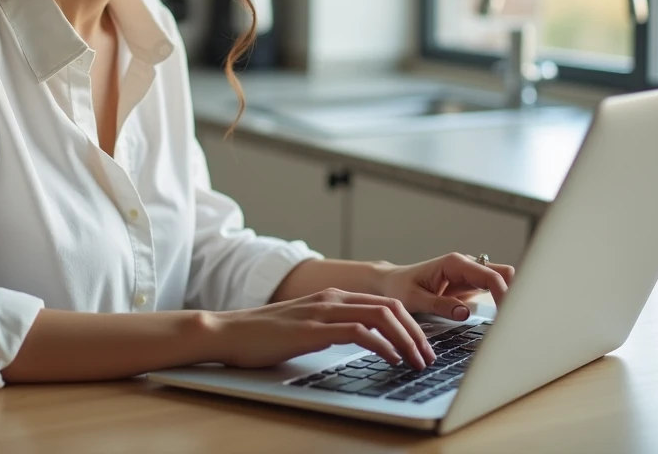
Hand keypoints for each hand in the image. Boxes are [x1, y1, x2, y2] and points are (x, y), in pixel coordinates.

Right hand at [205, 287, 436, 369]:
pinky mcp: (313, 329)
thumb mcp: (307, 327)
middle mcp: (333, 298)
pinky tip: (391, 360)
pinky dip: (382, 345)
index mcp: (334, 296)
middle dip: (417, 333)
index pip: (385, 303)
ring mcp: (323, 311)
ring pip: (381, 316)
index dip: (412, 324)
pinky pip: (359, 331)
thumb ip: (332, 328)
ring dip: (406, 340)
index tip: (424, 347)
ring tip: (417, 362)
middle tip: (429, 358)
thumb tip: (362, 343)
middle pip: (392, 307)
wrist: (229, 332)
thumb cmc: (264, 335)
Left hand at [376, 252, 514, 321]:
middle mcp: (466, 266)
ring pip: (501, 282)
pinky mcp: (470, 288)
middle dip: (512, 294)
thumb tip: (465, 312)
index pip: (490, 275)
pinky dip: (499, 304)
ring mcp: (470, 276)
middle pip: (503, 274)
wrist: (391, 283)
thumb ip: (440, 305)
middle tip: (513, 320)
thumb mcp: (415, 299)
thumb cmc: (399, 287)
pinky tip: (499, 321)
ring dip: (507, 300)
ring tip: (509, 323)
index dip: (504, 293)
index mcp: (454, 264)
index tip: (509, 314)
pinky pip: (492, 293)